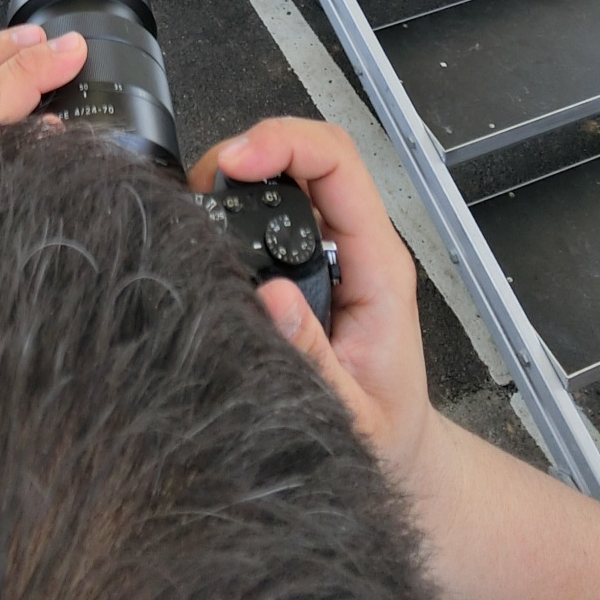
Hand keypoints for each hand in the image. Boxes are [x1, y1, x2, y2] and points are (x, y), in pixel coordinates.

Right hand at [190, 117, 430, 484]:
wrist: (403, 454)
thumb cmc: (386, 435)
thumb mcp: (354, 416)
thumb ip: (316, 360)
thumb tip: (272, 296)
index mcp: (378, 267)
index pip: (338, 165)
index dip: (283, 144)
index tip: (234, 164)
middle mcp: (358, 245)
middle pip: (308, 153)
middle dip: (249, 152)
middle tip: (198, 191)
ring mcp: (334, 249)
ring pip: (289, 175)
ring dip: (239, 177)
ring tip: (196, 211)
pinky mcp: (310, 262)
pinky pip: (276, 209)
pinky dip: (236, 206)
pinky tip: (208, 233)